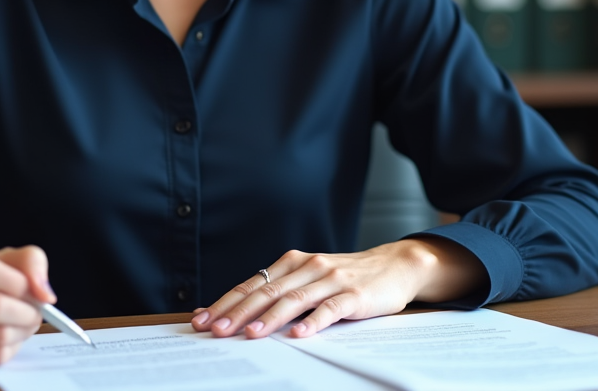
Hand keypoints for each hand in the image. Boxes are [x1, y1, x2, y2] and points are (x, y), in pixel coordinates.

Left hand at [190, 237, 484, 339]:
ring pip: (294, 300)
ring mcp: (331, 279)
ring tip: (250, 335)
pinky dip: (314, 322)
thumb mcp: (309, 279)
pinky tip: (300, 335)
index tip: (202, 320)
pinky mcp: (354, 295)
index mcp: (292, 263)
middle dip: (237, 312)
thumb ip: (279, 292)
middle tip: (215, 331)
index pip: (252, 284)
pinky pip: (330, 309)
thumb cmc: (346, 278)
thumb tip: (237, 313)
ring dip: (269, 318)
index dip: (226, 302)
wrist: (395, 266)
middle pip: (266, 291)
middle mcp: (308, 267)